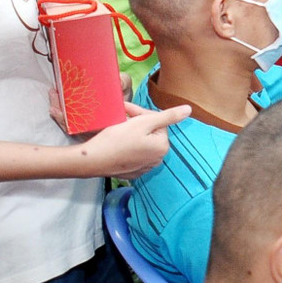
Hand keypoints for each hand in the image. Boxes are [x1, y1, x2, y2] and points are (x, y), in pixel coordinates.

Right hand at [75, 101, 189, 178]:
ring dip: (131, 133)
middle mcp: (157, 160)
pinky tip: (115, 143)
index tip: (127, 110)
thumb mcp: (143, 123)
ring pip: (141, 142)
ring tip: (117, 128)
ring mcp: (144, 168)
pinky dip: (126, 146)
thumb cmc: (116, 139)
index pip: (157, 122)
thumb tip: (189, 110)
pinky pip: (133, 154)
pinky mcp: (131, 172)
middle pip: (150, 133)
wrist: (92, 160)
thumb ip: (168, 116)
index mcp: (163, 147)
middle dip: (137, 123)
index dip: (142, 114)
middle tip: (121, 116)